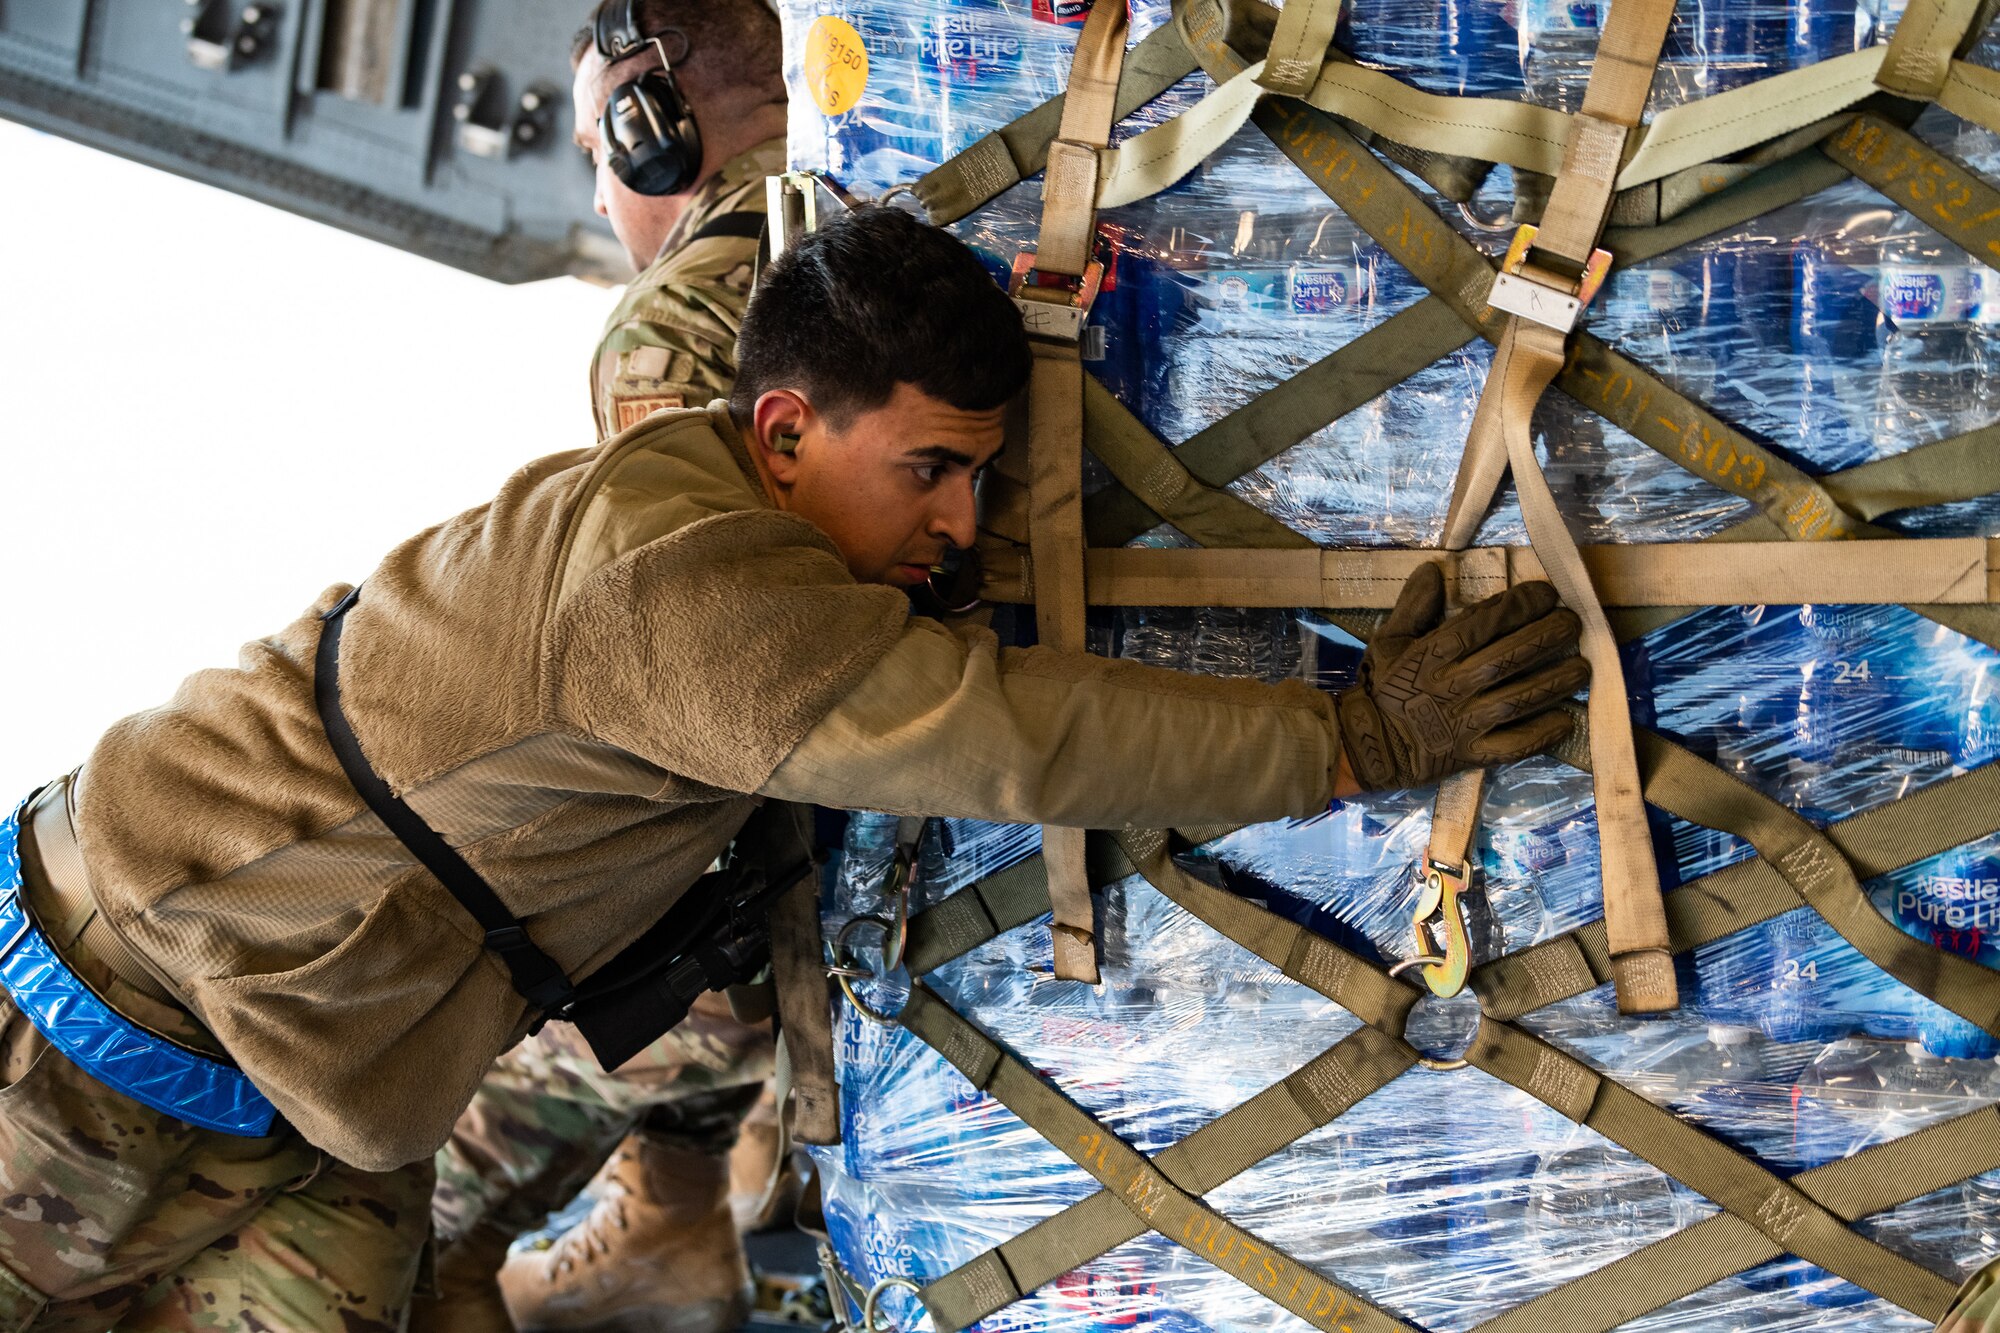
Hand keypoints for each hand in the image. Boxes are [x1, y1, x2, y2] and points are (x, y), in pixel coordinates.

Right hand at [1336, 563, 1586, 791]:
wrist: (1369, 745)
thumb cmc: (1383, 689)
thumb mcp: (1389, 641)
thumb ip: (1413, 606)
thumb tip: (1434, 569)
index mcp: (1432, 656)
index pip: (1483, 625)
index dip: (1520, 606)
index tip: (1548, 593)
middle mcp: (1453, 687)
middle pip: (1507, 658)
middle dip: (1546, 638)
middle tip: (1573, 624)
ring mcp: (1464, 724)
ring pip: (1517, 700)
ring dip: (1554, 682)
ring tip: (1582, 667)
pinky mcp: (1472, 755)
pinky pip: (1513, 746)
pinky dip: (1542, 734)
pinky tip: (1567, 720)